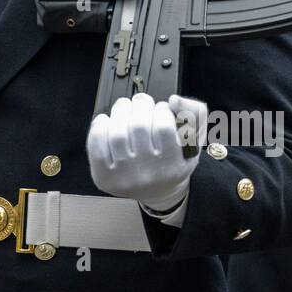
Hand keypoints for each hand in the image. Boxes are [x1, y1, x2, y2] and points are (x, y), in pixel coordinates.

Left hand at [87, 93, 205, 212]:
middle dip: (139, 104)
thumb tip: (174, 100)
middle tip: (141, 101)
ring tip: (125, 106)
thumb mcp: (194, 139)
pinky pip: (97, 145)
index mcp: (175, 166)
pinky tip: (108, 121)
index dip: (161, 109)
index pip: (164, 127)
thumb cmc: (175, 159)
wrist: (158, 191)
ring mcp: (125, 177)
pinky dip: (100, 126)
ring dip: (120, 110)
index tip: (161, 108)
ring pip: (117, 132)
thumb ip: (194, 112)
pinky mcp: (105, 177)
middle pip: (138, 126)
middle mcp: (149, 174)